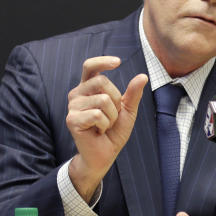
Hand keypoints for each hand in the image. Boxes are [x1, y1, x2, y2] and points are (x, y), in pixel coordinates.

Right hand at [65, 56, 146, 200]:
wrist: (104, 154)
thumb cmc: (114, 131)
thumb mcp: (128, 110)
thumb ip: (133, 94)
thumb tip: (143, 76)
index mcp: (88, 88)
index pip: (90, 67)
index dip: (102, 61)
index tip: (118, 62)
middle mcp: (77, 94)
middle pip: (103, 82)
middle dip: (116, 101)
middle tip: (111, 116)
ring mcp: (72, 106)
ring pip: (103, 100)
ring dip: (111, 116)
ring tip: (104, 125)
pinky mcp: (71, 119)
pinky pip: (97, 115)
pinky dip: (105, 125)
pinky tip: (98, 131)